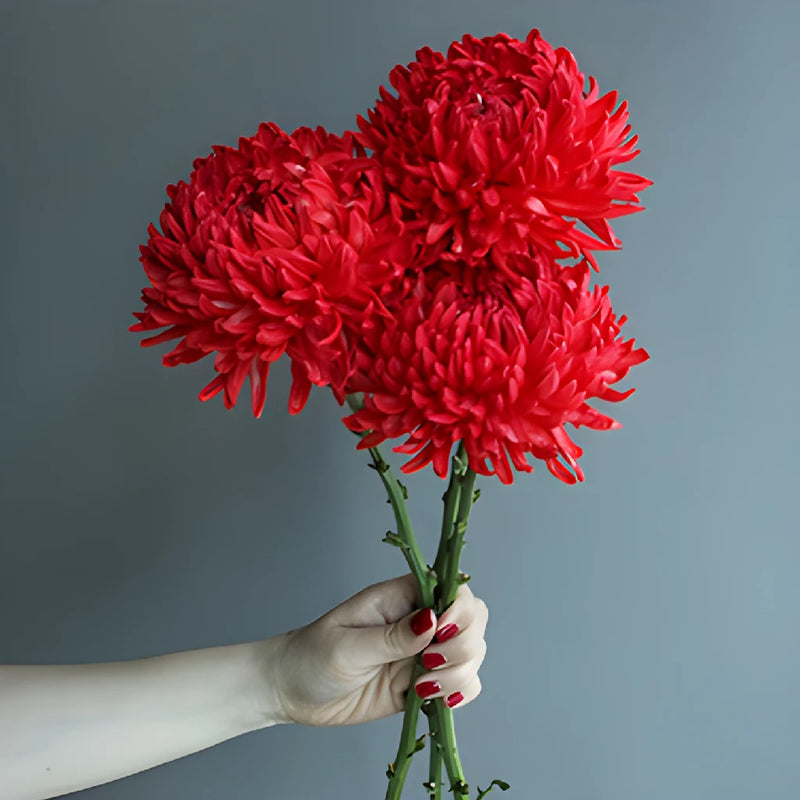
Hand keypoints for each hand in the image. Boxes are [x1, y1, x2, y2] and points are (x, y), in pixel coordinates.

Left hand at [271, 573, 488, 726]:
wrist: (293, 691)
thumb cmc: (312, 656)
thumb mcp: (347, 646)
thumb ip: (391, 637)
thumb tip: (431, 620)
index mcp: (401, 597)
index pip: (452, 589)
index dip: (459, 610)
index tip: (439, 634)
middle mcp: (420, 621)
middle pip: (473, 620)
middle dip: (463, 645)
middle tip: (429, 663)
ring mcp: (424, 653)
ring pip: (472, 654)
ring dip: (460, 673)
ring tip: (423, 687)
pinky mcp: (423, 683)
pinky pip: (461, 684)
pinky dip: (460, 693)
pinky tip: (435, 699)